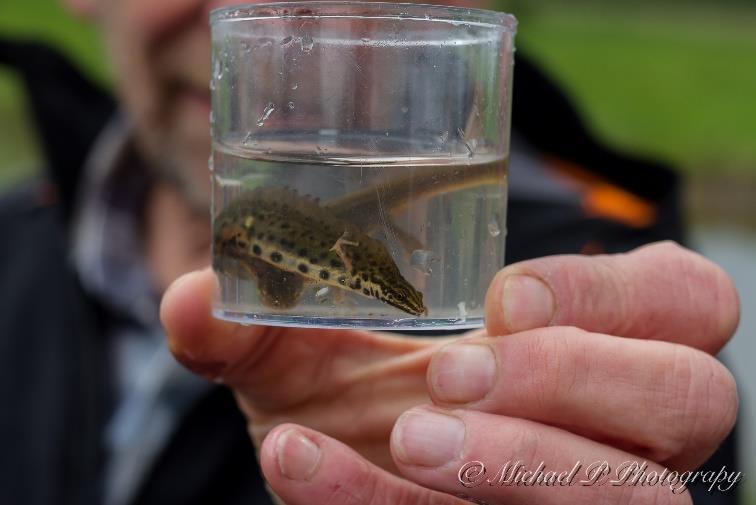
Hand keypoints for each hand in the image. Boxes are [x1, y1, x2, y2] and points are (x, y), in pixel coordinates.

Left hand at [161, 241, 739, 503]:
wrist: (347, 466)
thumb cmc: (353, 390)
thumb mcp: (315, 348)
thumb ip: (257, 322)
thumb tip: (193, 298)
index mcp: (609, 334)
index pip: (685, 299)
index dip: (612, 293)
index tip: (500, 297)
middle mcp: (630, 421)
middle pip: (688, 397)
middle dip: (570, 381)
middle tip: (449, 376)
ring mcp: (603, 492)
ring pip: (640, 494)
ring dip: (523, 464)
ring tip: (408, 438)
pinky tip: (309, 467)